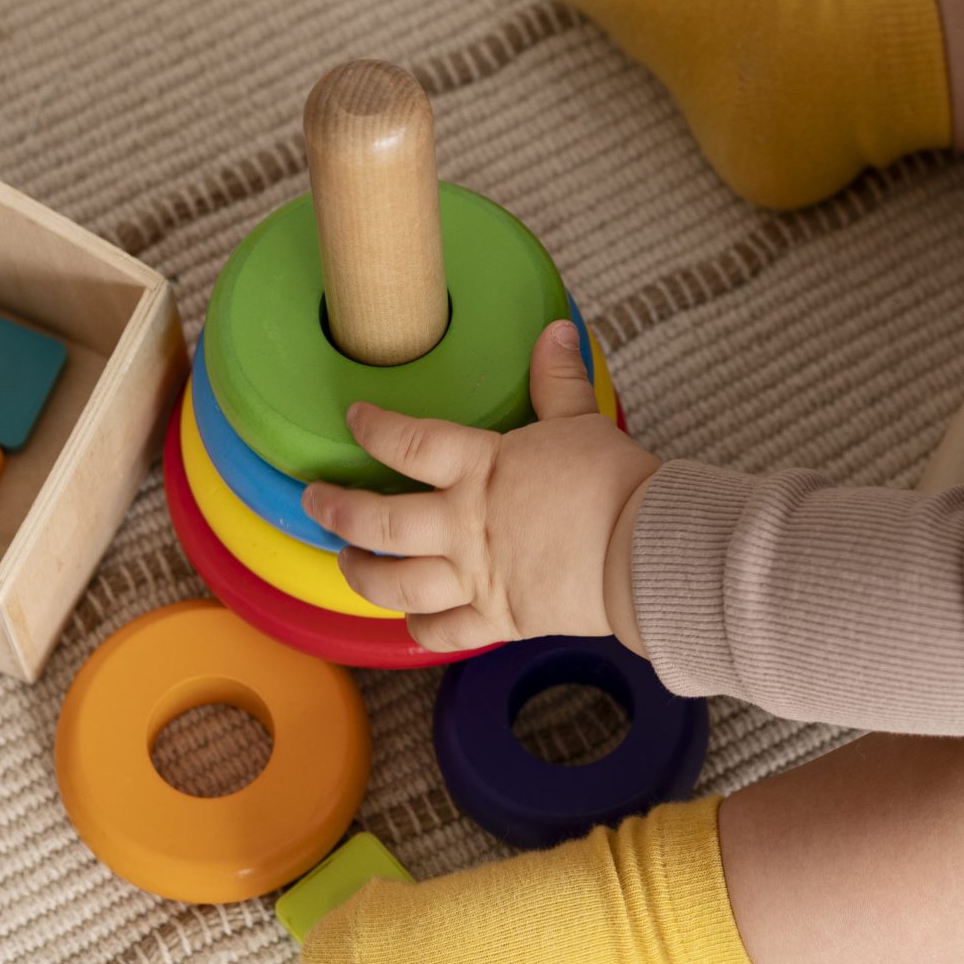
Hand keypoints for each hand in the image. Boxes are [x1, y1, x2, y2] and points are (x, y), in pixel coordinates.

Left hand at [301, 322, 662, 654]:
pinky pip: (443, 633)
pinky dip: (420, 630)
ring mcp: (476, 577)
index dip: (374, 427)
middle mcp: (465, 525)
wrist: (648, 552)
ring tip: (344, 564)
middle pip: (379, 521)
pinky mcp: (498, 619)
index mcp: (482, 469)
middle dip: (337, 510)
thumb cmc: (617, 485)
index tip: (355, 419)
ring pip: (396, 584)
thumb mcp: (583, 422)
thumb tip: (557, 330)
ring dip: (361, 575)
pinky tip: (407, 621)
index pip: (409, 442)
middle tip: (315, 501)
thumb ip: (558, 381)